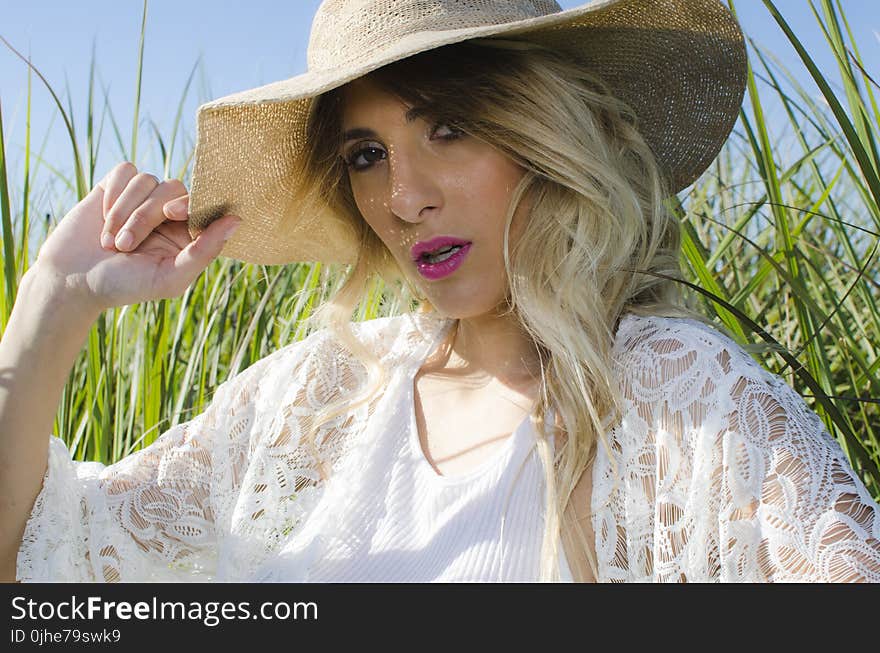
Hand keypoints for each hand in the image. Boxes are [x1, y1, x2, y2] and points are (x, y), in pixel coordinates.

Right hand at [30, 161, 240, 312]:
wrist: (73, 281)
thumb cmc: (125, 286)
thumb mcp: (170, 277)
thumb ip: (205, 251)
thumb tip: (237, 221)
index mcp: (189, 234)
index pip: (205, 205)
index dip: (192, 203)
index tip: (173, 213)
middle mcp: (170, 212)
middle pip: (173, 190)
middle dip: (146, 216)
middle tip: (125, 246)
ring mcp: (144, 197)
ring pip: (148, 180)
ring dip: (125, 212)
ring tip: (110, 243)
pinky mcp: (117, 186)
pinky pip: (126, 171)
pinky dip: (114, 195)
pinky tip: (102, 220)